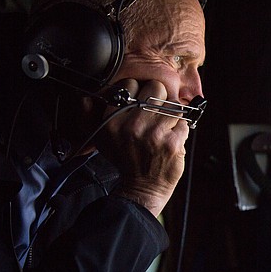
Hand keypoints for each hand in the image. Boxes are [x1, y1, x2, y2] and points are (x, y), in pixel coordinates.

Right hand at [96, 79, 189, 216]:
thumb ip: (90, 116)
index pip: (130, 84)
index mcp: (112, 120)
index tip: (140, 101)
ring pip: (173, 104)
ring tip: (164, 126)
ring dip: (171, 115)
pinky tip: (171, 138)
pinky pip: (183, 122)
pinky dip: (180, 129)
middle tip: (156, 111)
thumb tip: (86, 98)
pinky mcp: (172, 142)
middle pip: (155, 87)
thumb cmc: (124, 160)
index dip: (138, 90)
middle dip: (159, 97)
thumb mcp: (100, 139)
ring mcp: (154, 133)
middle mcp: (132, 125)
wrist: (142, 187)